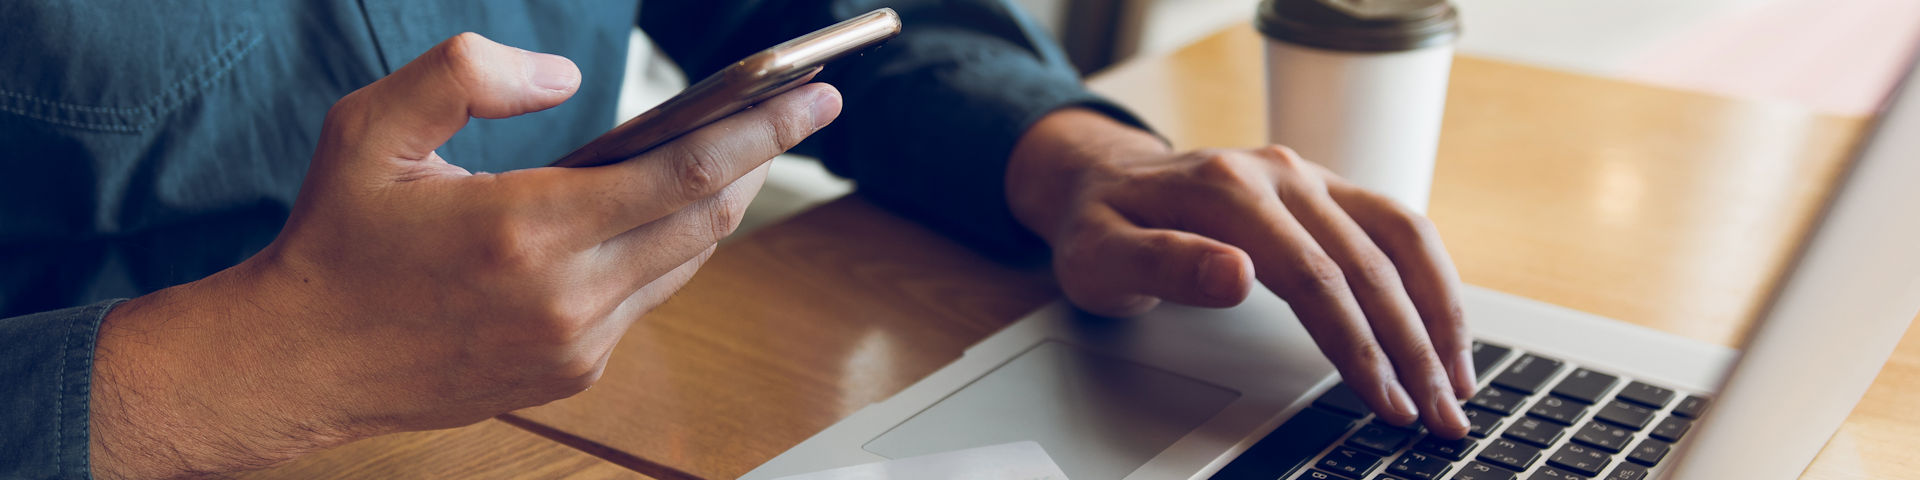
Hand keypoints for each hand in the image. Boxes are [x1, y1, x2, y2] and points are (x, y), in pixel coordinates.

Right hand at [87, 33, 841, 477]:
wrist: (299, 361)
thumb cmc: (336, 237)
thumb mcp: (372, 126)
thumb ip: (466, 72)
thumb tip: (561, 77)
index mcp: (526, 229)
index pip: (684, 174)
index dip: (761, 131)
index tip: (815, 96)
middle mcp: (566, 296)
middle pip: (706, 220)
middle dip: (758, 158)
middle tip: (798, 110)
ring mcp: (575, 343)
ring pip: (685, 262)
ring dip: (717, 204)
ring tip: (738, 149)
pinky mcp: (573, 372)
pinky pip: (647, 298)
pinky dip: (667, 248)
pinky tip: (664, 210)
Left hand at [1006, 109, 1474, 437]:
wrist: (1101, 178)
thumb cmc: (1100, 226)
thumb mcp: (1102, 255)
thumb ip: (1164, 265)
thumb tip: (1237, 275)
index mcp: (1229, 190)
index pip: (1316, 278)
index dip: (1358, 346)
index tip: (1388, 401)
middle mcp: (1280, 173)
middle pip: (1370, 264)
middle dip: (1415, 348)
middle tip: (1442, 417)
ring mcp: (1308, 176)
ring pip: (1401, 238)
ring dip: (1441, 311)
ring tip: (1462, 380)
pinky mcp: (1325, 189)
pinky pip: (1396, 226)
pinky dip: (1432, 278)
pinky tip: (1446, 327)